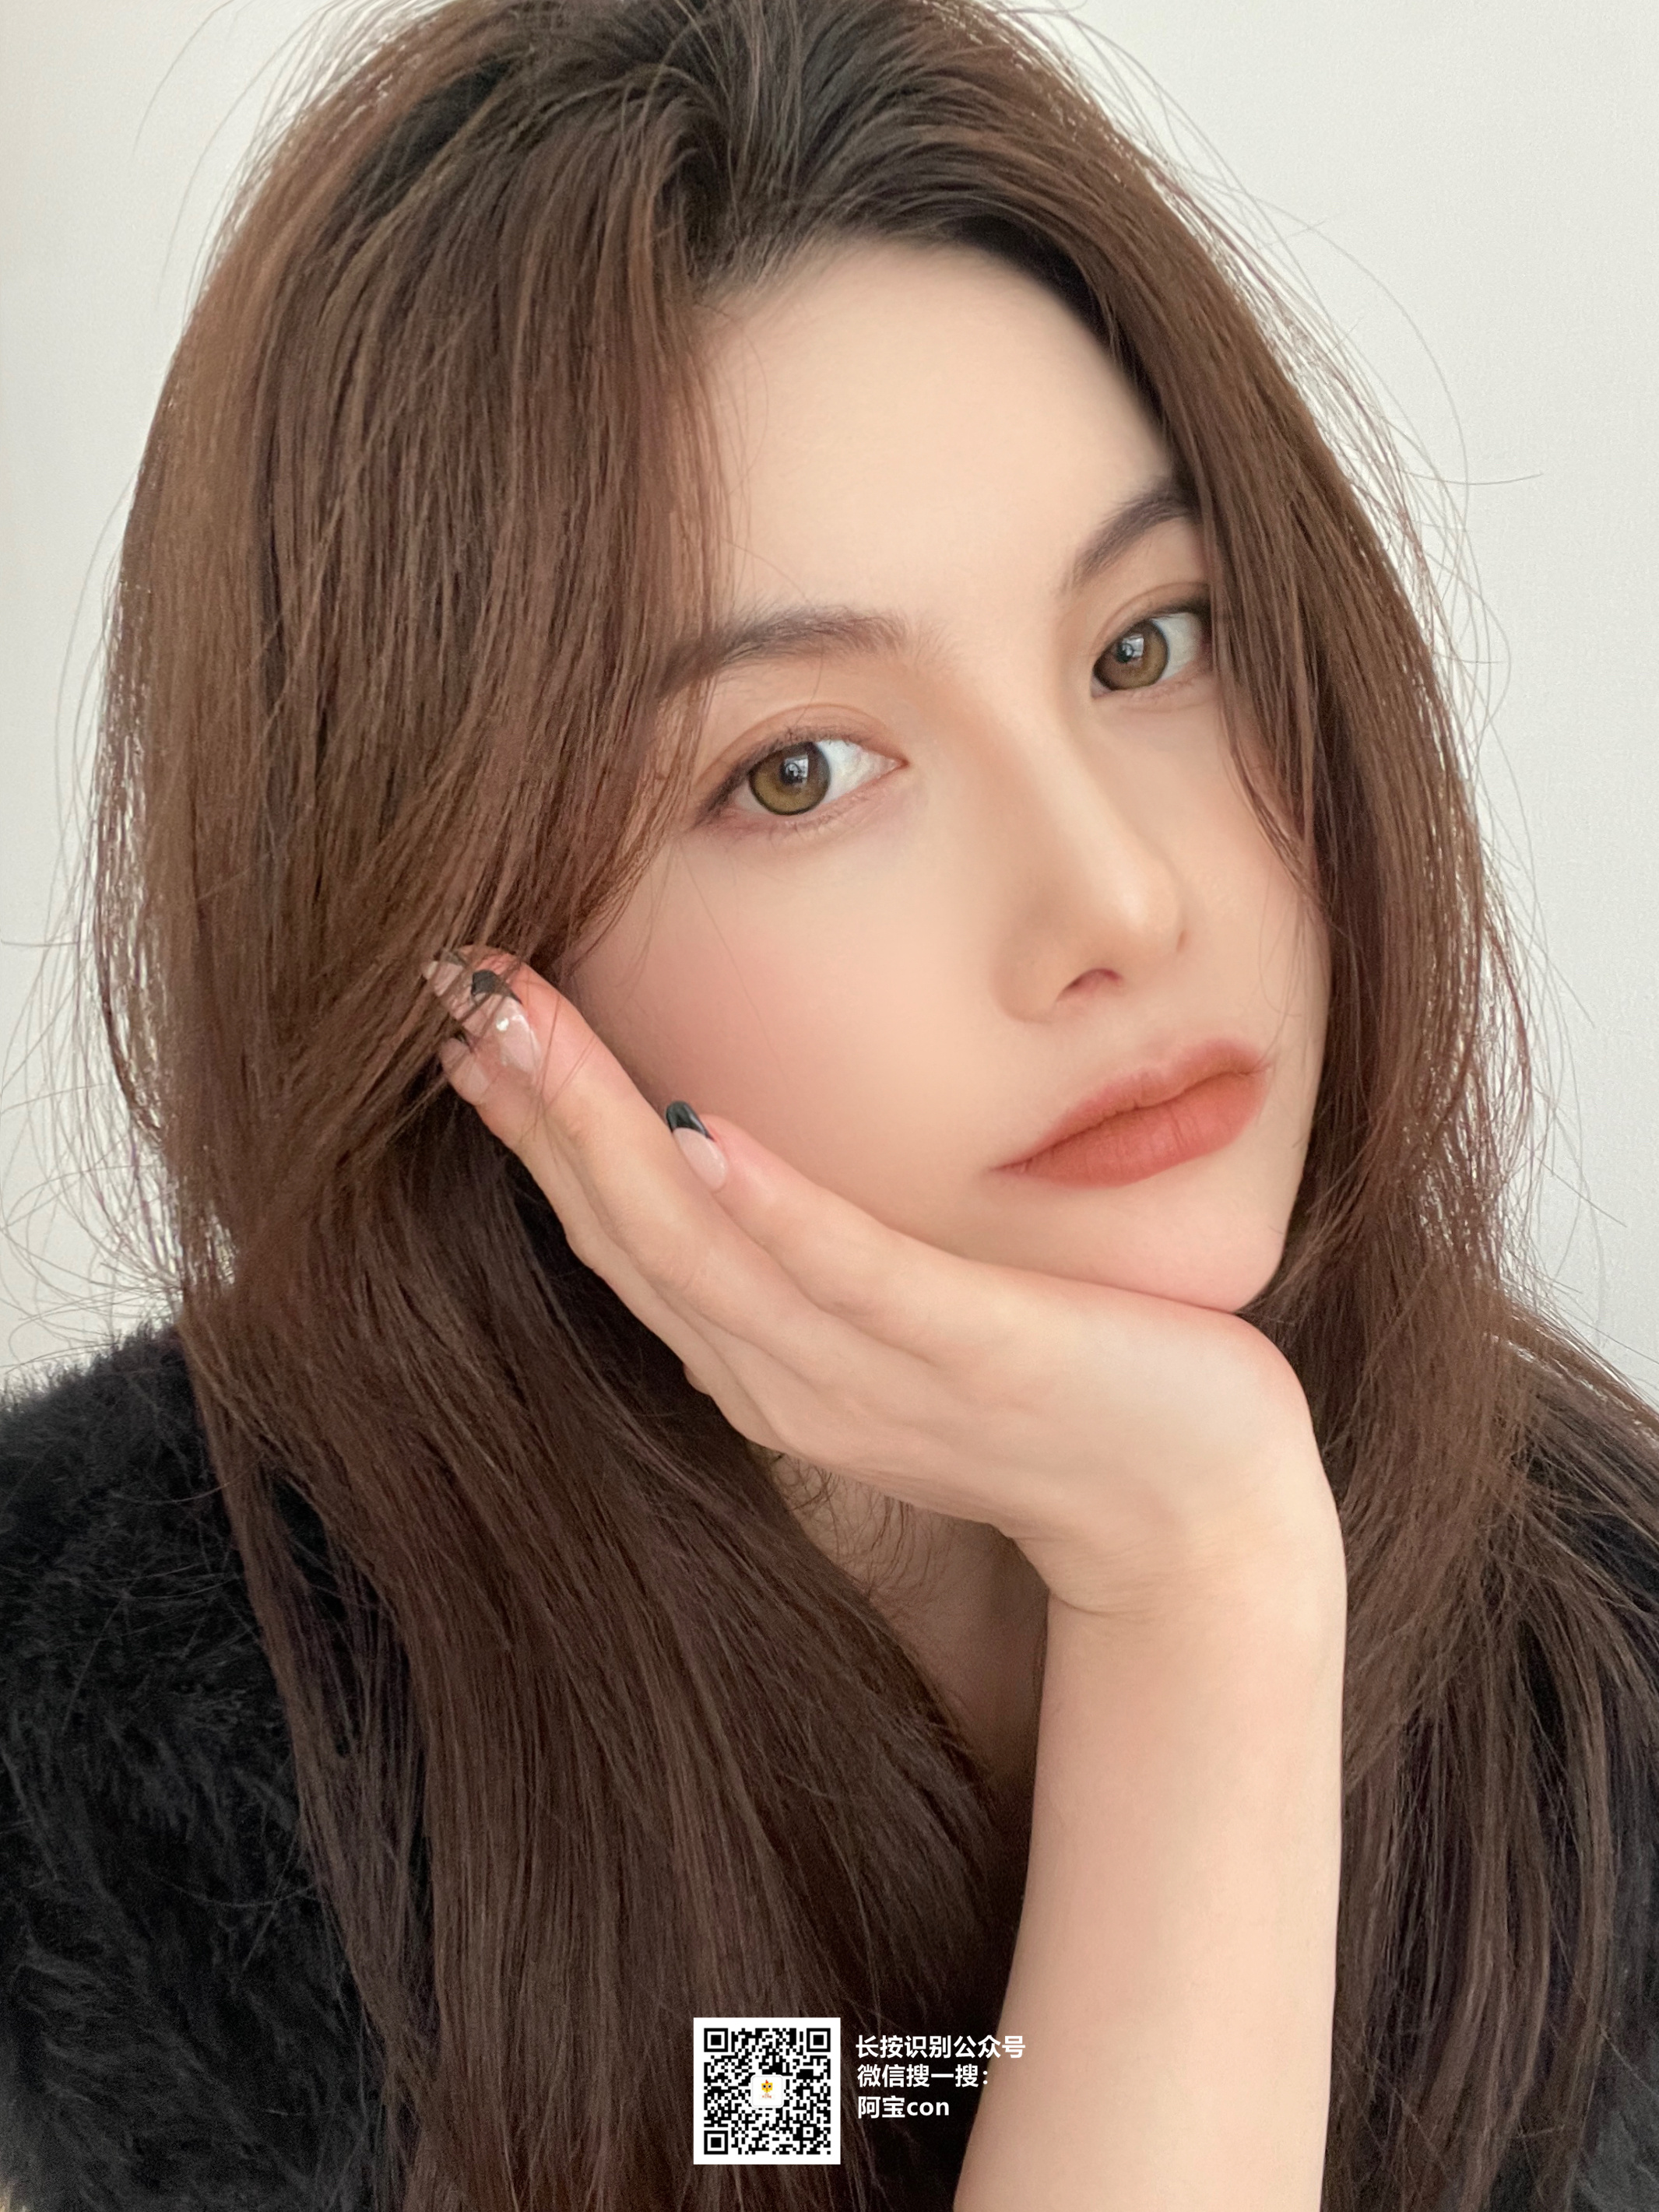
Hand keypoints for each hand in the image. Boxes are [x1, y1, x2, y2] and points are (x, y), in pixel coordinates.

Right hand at [424, 949, 1339, 1620]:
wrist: (1191, 1517)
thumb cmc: (1048, 1391)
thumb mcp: (898, 1316)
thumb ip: (806, 1255)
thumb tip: (730, 1148)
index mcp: (764, 1363)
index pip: (618, 1233)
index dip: (534, 1126)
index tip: (466, 1019)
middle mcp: (787, 1379)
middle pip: (627, 1231)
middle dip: (534, 1104)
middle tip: (453, 986)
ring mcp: (872, 1378)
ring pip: (701, 1250)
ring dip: (604, 1134)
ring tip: (523, 1026)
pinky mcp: (973, 1358)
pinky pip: (852, 1281)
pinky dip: (769, 1214)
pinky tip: (702, 1135)